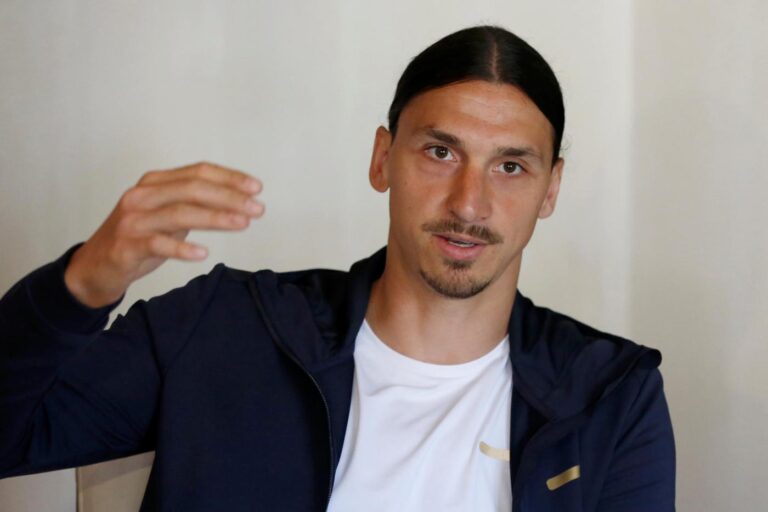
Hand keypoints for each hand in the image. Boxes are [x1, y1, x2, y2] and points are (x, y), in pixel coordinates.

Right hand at [63, 161, 263, 307]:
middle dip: (229, 197)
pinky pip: (157, 244)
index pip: (197, 172)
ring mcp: (133, 221)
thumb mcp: (166, 215)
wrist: (94, 267)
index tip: (256, 187)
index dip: (229, 178)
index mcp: (155, 183)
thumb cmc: (136, 239)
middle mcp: (142, 196)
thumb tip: (237, 202)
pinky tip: (203, 254)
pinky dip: (181, 249)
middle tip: (257, 208)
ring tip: (242, 223)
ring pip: (179, 213)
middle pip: (192, 189)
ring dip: (215, 217)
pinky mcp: (126, 246)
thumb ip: (193, 205)